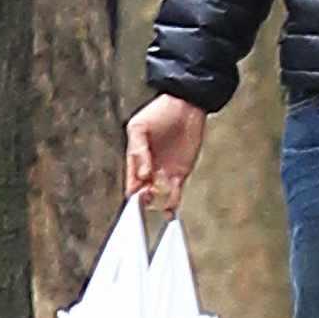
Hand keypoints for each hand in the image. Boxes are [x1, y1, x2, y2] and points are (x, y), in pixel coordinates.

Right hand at [124, 94, 206, 215]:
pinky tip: (170, 212)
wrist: (187, 106)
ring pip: (158, 195)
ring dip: (157, 202)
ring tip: (158, 203)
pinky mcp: (181, 172)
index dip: (132, 191)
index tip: (135, 197)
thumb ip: (138, 150)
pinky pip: (175, 192)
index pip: (131, 180)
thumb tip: (143, 175)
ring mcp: (165, 171)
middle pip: (143, 191)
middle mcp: (149, 167)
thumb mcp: (139, 127)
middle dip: (143, 199)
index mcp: (136, 158)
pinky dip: (172, 203)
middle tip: (147, 199)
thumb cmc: (160, 112)